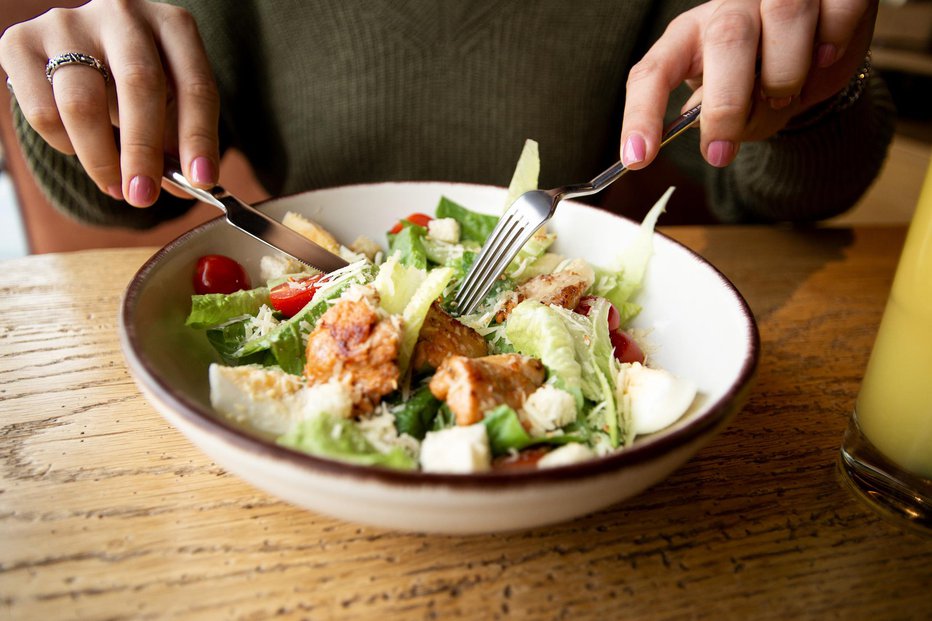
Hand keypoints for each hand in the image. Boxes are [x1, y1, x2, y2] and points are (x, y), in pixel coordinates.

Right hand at [0, 0, 219, 206]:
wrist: (85, 46)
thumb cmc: (137, 82)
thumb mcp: (170, 103)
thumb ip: (179, 142)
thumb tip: (186, 187)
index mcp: (172, 26)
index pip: (194, 85)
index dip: (199, 138)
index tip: (202, 182)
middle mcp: (122, 14)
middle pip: (137, 85)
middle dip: (143, 153)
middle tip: (144, 196)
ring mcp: (68, 23)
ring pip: (82, 103)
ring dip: (100, 158)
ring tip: (115, 186)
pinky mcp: (21, 42)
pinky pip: (42, 111)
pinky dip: (64, 143)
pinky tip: (79, 147)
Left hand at [619, 0, 877, 168]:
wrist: (810, 55)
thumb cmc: (757, 82)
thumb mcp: (733, 108)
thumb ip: (725, 122)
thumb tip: (722, 138)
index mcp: (687, 38)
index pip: (653, 72)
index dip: (641, 115)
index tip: (636, 160)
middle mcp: (727, 9)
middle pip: (727, 40)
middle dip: (728, 104)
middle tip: (721, 151)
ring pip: (786, 17)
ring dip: (787, 75)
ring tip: (783, 98)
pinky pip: (837, 9)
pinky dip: (834, 41)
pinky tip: (825, 58)